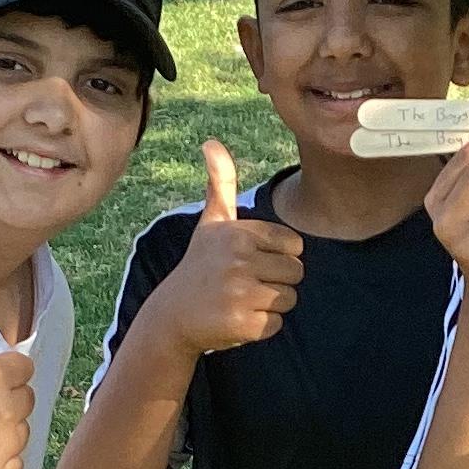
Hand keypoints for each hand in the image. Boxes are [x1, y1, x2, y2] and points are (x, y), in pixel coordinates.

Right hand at [147, 140, 304, 356]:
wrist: (172, 315)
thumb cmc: (201, 265)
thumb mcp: (212, 223)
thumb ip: (220, 182)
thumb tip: (211, 141)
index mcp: (239, 233)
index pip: (295, 246)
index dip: (277, 256)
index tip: (249, 261)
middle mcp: (239, 259)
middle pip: (296, 273)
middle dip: (276, 282)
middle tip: (244, 284)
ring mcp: (241, 292)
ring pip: (289, 299)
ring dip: (270, 305)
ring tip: (240, 301)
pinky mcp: (243, 323)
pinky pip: (277, 324)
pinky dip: (261, 327)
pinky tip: (237, 320)